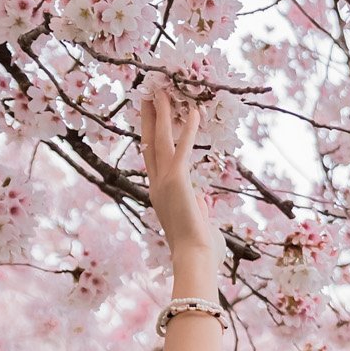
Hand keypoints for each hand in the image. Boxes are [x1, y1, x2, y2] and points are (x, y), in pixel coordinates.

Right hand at [137, 81, 211, 258]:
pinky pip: (183, 147)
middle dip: (150, 117)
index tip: (151, 117)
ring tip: (162, 91)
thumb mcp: (197, 223)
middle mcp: (157, 184)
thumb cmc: (199, 249)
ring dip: (162, 113)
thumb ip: (197, 208)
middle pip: (150, 143)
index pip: (152, 158)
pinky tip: (194, 110)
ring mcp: (165, 181)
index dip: (150, 135)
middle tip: (149, 94)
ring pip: (160, 139)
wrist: (194, 259)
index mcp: (159, 194)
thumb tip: (200, 200)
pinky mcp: (178, 180)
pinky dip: (188, 128)